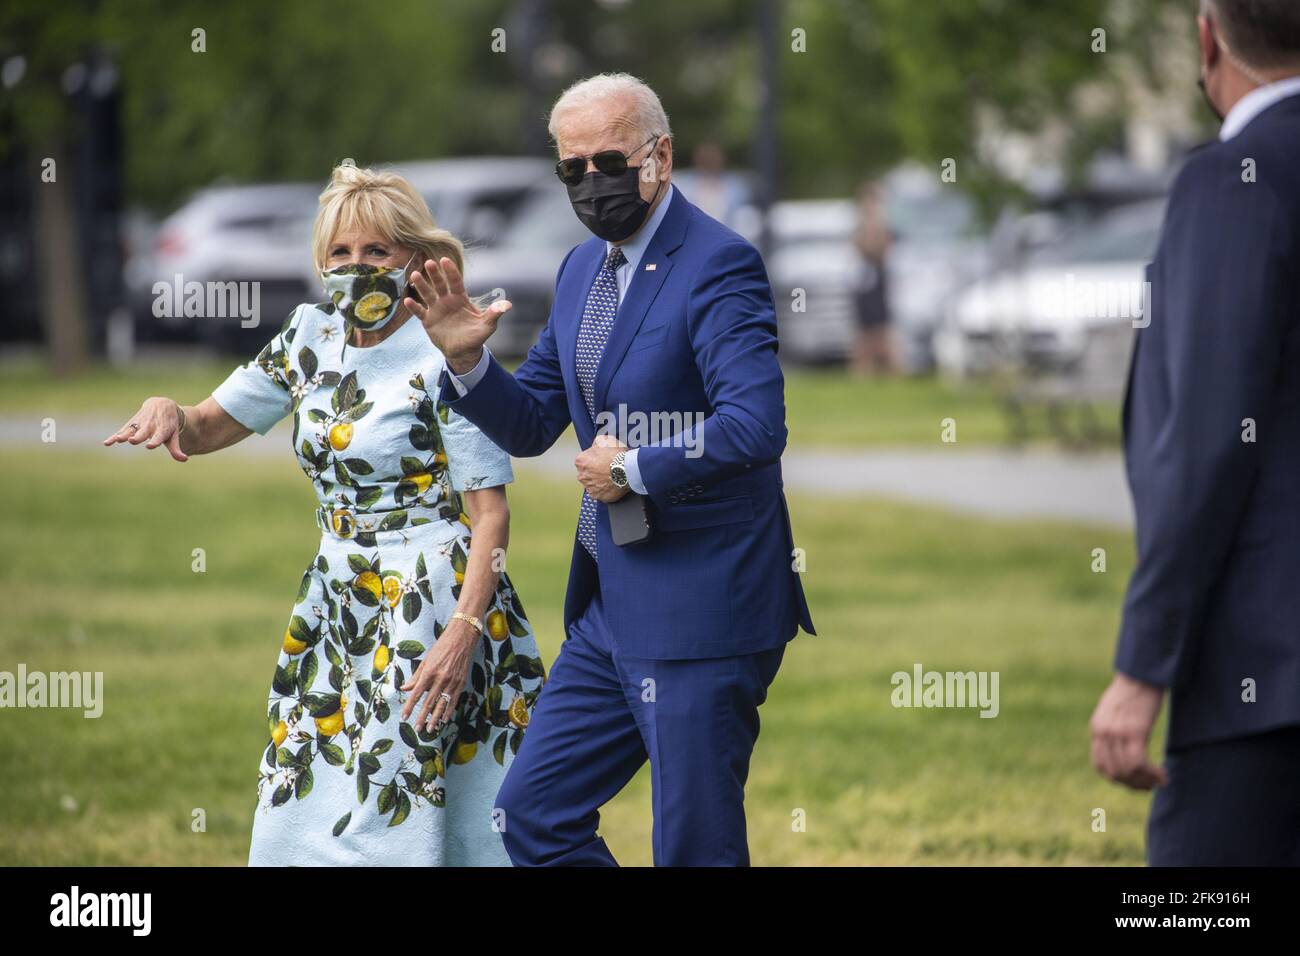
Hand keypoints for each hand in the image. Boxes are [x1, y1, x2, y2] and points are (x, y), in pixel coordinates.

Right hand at [102, 397, 188, 461]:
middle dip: (138, 436)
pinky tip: (107, 443)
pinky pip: (122, 430)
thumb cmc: (169, 425)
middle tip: (132, 440)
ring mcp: (140, 423)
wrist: (163, 405)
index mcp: (163, 429)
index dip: (155, 441)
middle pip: (143, 432)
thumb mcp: (174, 436)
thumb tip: (185, 459)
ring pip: (131, 429)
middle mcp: (151, 425)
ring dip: (124, 434)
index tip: (150, 446)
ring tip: (118, 439)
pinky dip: (115, 436)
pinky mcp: (132, 423)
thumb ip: (176, 449)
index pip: (159, 436)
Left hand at [399, 616, 477, 732]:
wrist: (462, 638)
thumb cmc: (441, 647)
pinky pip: (454, 700)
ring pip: (442, 704)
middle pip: (429, 702)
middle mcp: (440, 678)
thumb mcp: (426, 660)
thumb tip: (404, 688)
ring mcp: (452, 682)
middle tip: (418, 729)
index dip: (410, 706)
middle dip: (422, 717)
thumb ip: (416, 676)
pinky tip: (445, 719)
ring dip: (435, 718)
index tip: (405, 717)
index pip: (416, 693)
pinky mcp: (461, 682)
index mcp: (429, 672)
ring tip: (430, 729)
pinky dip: (449, 711)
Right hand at [406, 257, 510, 373]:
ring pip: (427, 295)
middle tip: (429, 263)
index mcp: (460, 299)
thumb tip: (508, 305)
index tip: (445, 260)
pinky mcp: (428, 320)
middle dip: (435, 274)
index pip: (455, 282)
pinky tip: (407, 300)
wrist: (463, 351)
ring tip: (414, 276)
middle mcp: (447, 301)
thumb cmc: (476, 336)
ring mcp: (436, 309)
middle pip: (439, 285)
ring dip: (421, 286)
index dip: (450, 272)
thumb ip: (494, 314)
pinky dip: (414, 307)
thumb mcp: (487, 326)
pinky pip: (419, 312)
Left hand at [576, 434, 628, 502]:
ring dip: (599, 481)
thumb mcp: (604, 440)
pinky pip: (600, 493)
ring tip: (611, 477)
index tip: (601, 460)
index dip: (593, 459)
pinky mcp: (598, 496)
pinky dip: (605, 490)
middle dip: (594, 472)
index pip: (583, 460)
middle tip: (607, 469)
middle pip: (586, 474)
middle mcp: (581, 476)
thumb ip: (595, 444)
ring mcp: (589, 488)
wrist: (628, 469)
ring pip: (592, 484)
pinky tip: (612, 485)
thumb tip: (595, 446)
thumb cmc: (616, 455)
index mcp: (580, 461)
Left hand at [1089, 672, 1167, 789]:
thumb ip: (1113, 730)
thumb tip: (1121, 751)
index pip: (1100, 764)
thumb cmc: (1133, 692)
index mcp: (1097, 728)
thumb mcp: (1115, 711)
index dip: (1117, 778)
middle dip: (1132, 784)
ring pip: (1127, 770)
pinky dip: (1151, 774)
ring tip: (1159, 780)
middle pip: (1113, 772)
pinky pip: (1138, 763)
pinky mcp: (1134, 731)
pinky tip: (1163, 775)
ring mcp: (1117, 732)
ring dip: (1144, 781)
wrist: (1142, 674)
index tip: (1133, 782)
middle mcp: (1103, 732)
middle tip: (1150, 786)